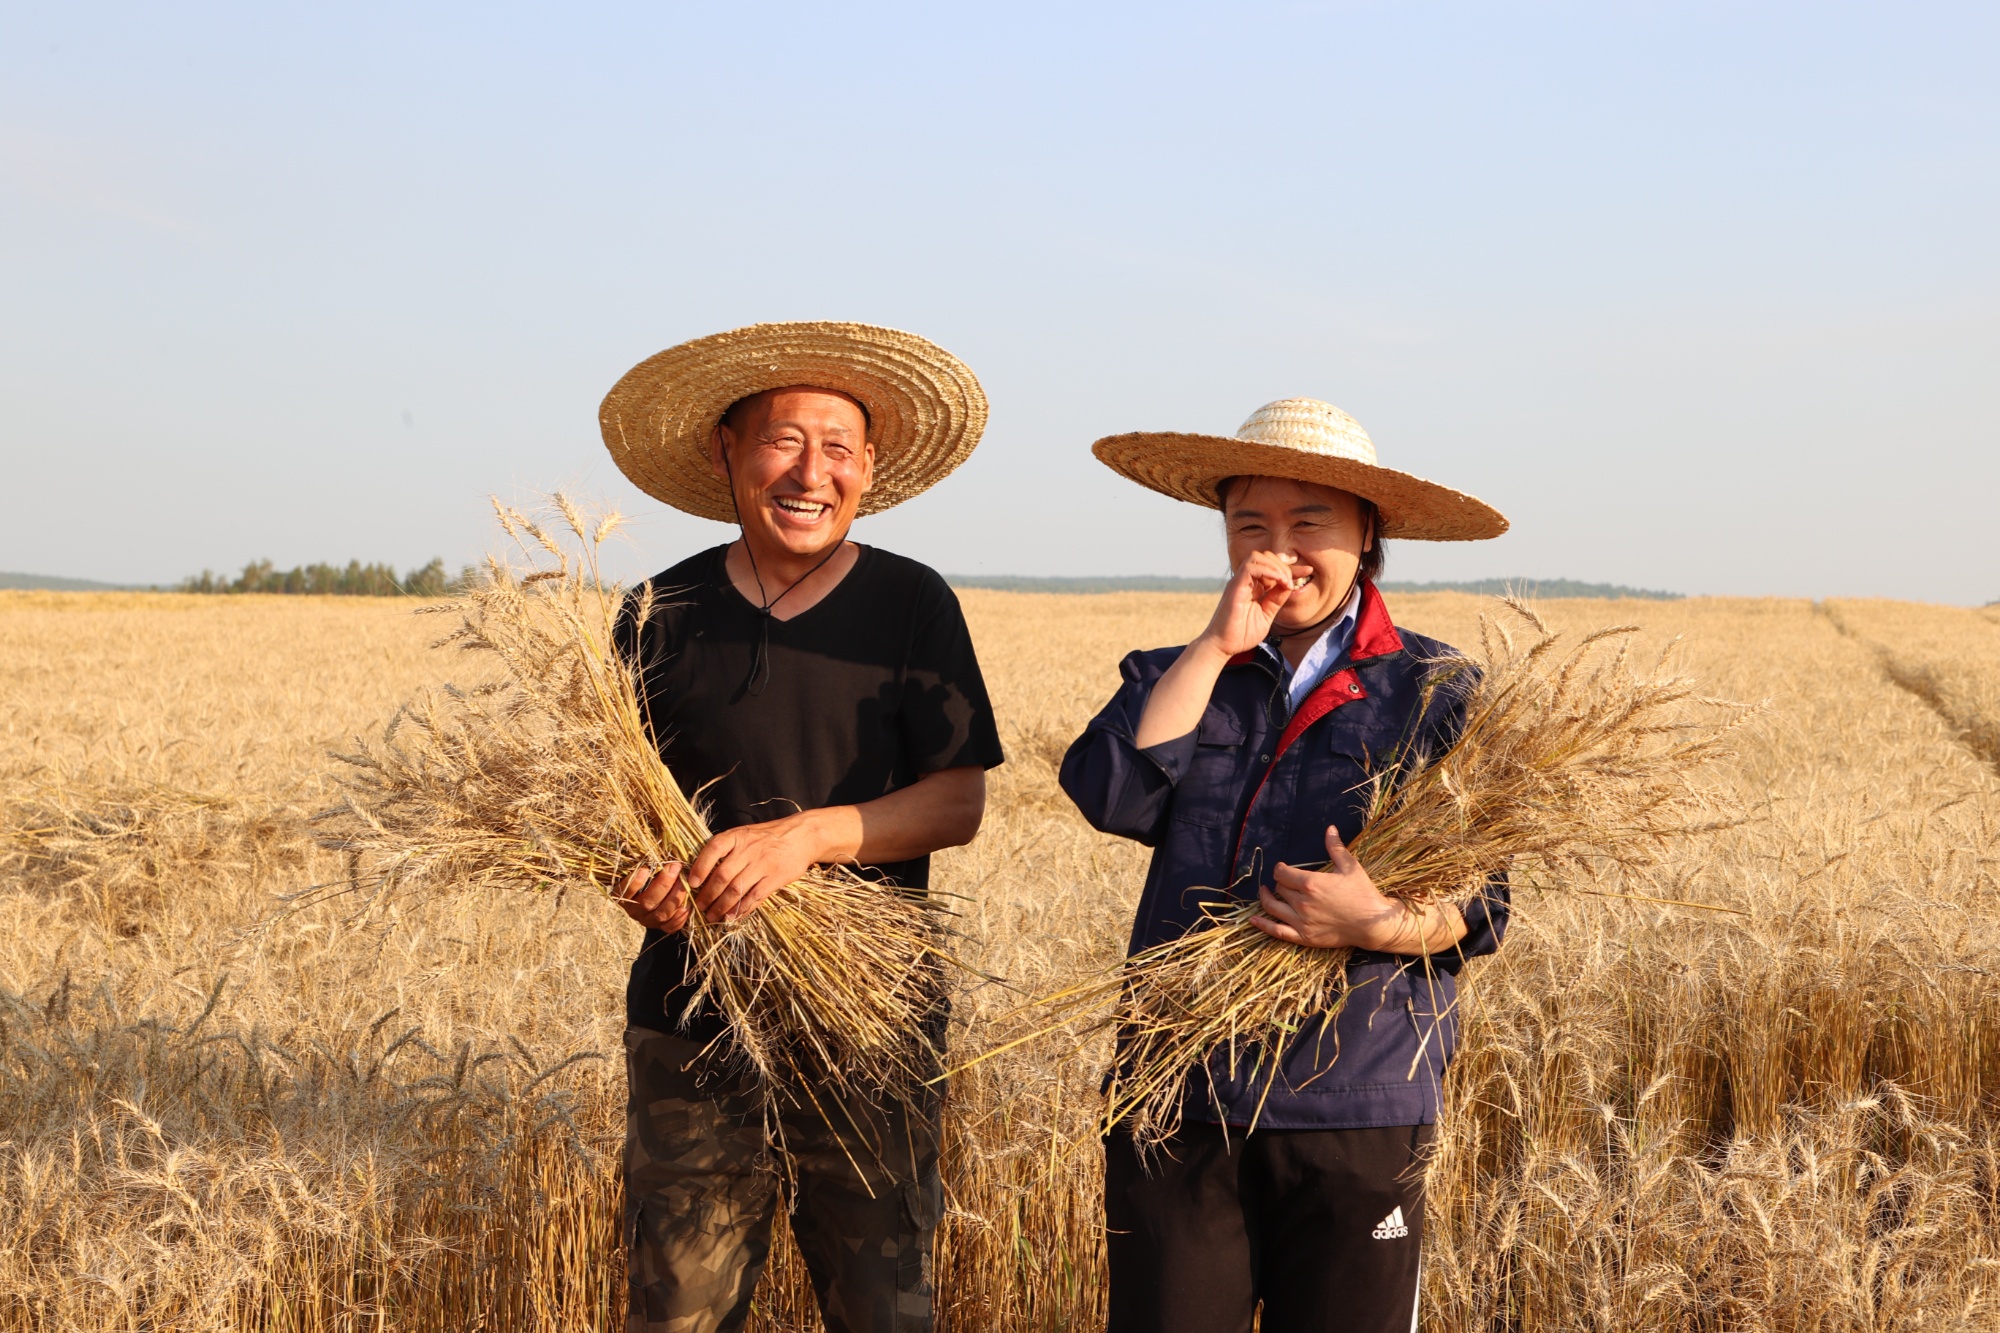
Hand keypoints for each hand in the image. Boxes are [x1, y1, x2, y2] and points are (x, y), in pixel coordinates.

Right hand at [616, 862, 692, 932]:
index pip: (624, 892)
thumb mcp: (642, 865)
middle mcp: (634, 911)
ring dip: (675, 896)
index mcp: (622, 896)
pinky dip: (680, 917)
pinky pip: (670, 927)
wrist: (653, 891)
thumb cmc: (648, 872)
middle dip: (664, 883)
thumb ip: (646, 859)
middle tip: (675, 867)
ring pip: (661, 914)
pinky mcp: (661, 927)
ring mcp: (648, 921)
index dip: (634, 882)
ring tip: (685, 880)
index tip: (645, 869)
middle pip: (647, 902)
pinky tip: (688, 905)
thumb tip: (658, 840)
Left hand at [685, 812, 824, 922]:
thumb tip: (702, 872)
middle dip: (708, 895)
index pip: (713, 849)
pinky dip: (741, 909)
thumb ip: (727, 850)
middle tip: (700, 907)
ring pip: (737, 889)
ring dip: (721, 906)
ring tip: (713, 916)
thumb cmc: (767, 837)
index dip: (700, 867)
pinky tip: (732, 916)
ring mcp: (763, 864)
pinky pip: (754, 897)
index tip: (692, 883)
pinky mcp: (775, 878)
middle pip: (723, 875)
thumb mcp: (745, 834)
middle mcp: (749, 849)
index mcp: (737, 836)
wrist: (801, 836)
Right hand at [1195, 551, 1306, 658]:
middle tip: (1292, 583)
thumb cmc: (1240, 634)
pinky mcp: (1235, 587)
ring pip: (1257, 556)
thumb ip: (1276, 600)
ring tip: (1285, 582)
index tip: (1308, 571)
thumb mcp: (1267, 615)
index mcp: (1252, 587)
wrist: (1222, 647)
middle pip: (1265, 556)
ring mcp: (1239, 583)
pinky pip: (1251, 567)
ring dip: (1276, 566)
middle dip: (1284, 566)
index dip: (1291, 568)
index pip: (1272, 568)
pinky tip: (1278, 582)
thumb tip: (1289, 585)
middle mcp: (1245, 581)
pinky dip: (1268, 571)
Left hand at [1251, 825, 1463, 953]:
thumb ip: (1335, 848)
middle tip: (1285, 882)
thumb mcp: (1350, 867)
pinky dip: (1263, 925)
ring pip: (1274, 907)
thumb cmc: (1363, 893)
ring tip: (1264, 892)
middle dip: (1280, 883)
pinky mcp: (1304, 937)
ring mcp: (1302, 921)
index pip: (1282, 873)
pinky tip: (1253, 919)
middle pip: (1279, 889)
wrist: (1373, 923)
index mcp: (1311, 883)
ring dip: (1266, 899)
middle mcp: (1302, 902)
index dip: (1280, 869)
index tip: (1282, 868)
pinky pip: (1277, 931)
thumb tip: (1330, 828)